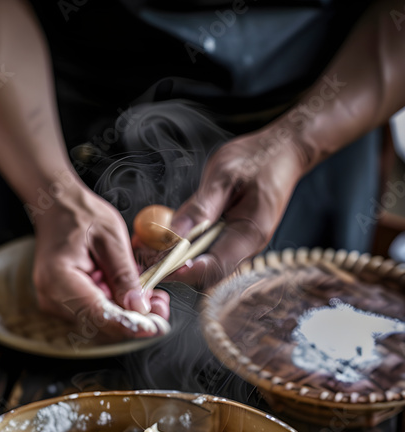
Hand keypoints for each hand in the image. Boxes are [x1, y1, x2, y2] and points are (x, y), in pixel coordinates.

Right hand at [32, 181, 169, 339]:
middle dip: (134, 319)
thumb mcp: (111, 237)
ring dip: (128, 313)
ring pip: (101, 323)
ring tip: (149, 293)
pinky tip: (131, 293)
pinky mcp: (65, 305)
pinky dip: (117, 307)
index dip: (130, 324)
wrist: (56, 208)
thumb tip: (140, 307)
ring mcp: (56, 304)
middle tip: (161, 305)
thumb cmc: (79, 215)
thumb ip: (125, 274)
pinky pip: (95, 315)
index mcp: (59, 279)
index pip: (98, 315)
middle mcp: (52, 298)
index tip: (155, 326)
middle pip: (101, 325)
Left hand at [170, 126, 307, 287]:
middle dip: (177, 270)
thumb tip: (173, 234)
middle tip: (149, 257)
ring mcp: (243, 246)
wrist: (285, 153)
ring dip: (181, 262)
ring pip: (208, 268)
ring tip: (155, 248)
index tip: (160, 265)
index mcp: (250, 232)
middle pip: (209, 275)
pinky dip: (189, 250)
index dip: (185, 271)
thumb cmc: (259, 158)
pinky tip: (173, 238)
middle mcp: (249, 247)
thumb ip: (199, 207)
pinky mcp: (236, 240)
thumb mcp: (224, 175)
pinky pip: (211, 254)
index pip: (215, 267)